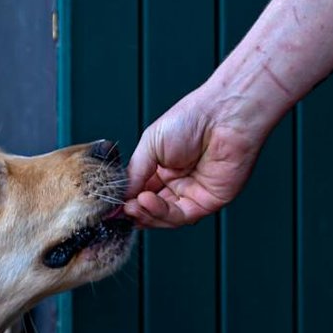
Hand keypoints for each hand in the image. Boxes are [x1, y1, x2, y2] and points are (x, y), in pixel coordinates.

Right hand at [121, 80, 270, 228]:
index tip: (110, 206)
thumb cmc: (192, 119)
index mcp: (163, 168)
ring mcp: (194, 193)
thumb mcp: (150, 144)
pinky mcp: (209, 201)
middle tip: (120, 210)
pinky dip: (162, 212)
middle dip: (134, 211)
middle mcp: (179, 183)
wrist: (222, 115)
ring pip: (166, 217)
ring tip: (132, 205)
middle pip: (152, 209)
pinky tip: (147, 201)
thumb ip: (134, 172)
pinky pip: (182, 215)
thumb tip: (119, 196)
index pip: (140, 192)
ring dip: (146, 214)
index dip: (126, 201)